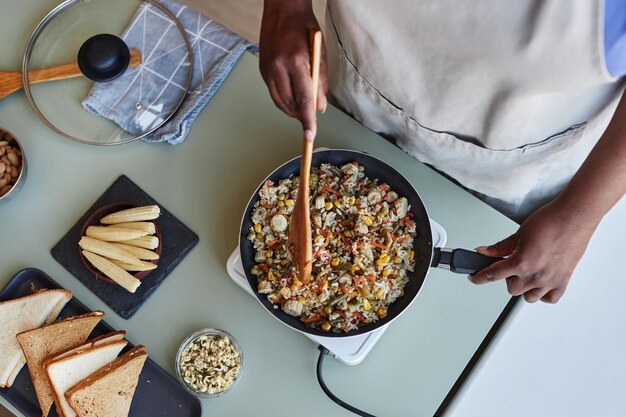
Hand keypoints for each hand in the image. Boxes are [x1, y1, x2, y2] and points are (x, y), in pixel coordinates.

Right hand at [259, 0, 327, 139]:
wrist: (282, 10)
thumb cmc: (305, 28)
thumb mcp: (320, 53)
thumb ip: (320, 82)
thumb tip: (320, 107)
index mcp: (296, 62)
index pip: (303, 99)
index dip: (308, 120)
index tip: (311, 135)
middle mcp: (278, 68)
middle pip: (290, 104)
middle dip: (301, 117)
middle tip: (311, 122)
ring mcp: (267, 70)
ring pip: (280, 102)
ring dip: (292, 111)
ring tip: (303, 112)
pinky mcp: (262, 70)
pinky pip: (274, 94)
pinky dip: (284, 101)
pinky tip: (293, 100)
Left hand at [469, 200, 597, 302]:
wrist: (573, 217)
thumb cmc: (550, 221)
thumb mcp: (518, 234)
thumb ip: (499, 247)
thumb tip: (483, 252)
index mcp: (521, 263)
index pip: (493, 275)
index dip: (479, 277)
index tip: (474, 278)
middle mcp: (536, 275)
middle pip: (512, 289)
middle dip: (507, 278)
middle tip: (511, 265)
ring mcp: (550, 280)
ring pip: (529, 297)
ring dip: (524, 287)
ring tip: (526, 273)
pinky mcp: (563, 280)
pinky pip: (550, 298)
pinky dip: (543, 294)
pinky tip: (540, 284)